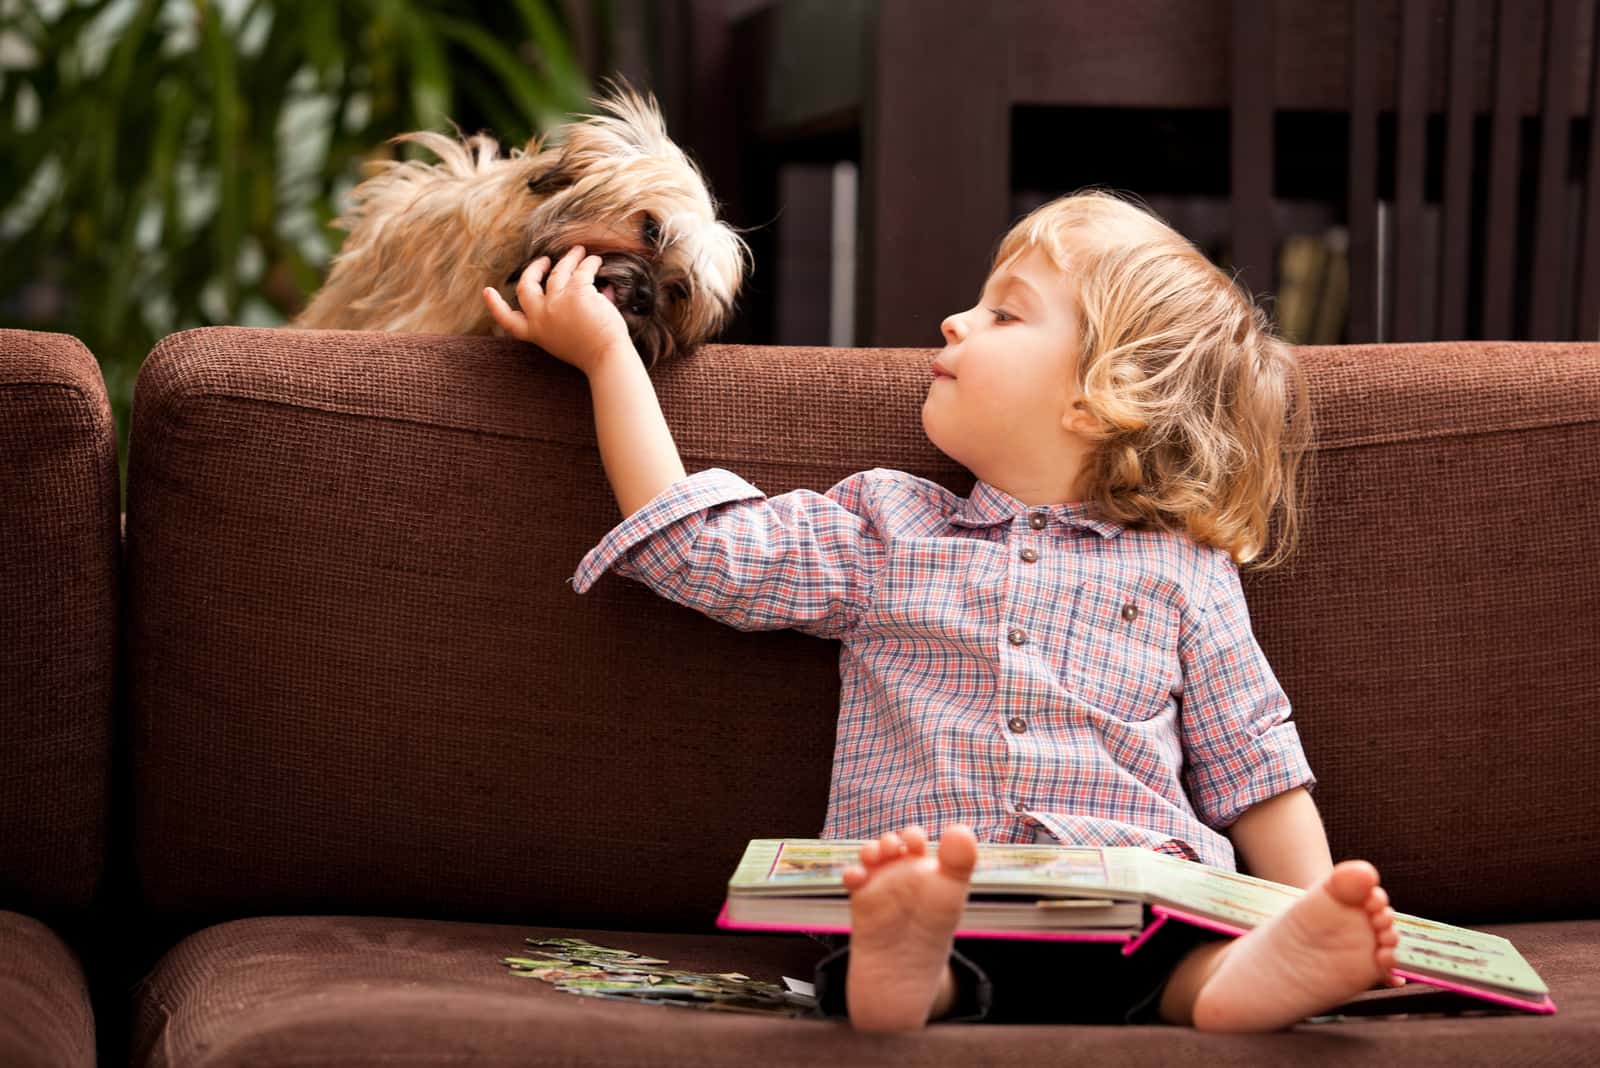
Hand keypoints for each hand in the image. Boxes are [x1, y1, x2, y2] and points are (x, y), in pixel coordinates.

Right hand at [482, 245, 633, 374]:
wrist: (606, 359)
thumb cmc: (593, 356)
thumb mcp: (564, 342)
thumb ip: (560, 322)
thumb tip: (579, 297)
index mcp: (536, 333)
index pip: (508, 321)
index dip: (495, 306)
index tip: (487, 292)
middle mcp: (541, 316)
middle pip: (526, 287)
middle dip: (533, 270)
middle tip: (544, 261)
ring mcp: (557, 302)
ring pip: (558, 271)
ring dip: (568, 259)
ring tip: (577, 252)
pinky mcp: (576, 291)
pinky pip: (581, 270)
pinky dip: (589, 262)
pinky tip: (595, 260)